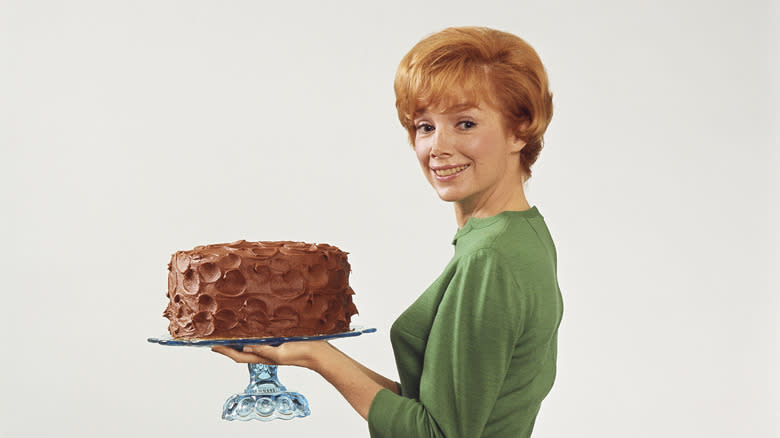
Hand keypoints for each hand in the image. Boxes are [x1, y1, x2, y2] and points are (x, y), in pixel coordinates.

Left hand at [211, 340, 329, 370]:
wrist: (319, 352)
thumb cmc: (302, 354)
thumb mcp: (280, 353)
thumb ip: (263, 350)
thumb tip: (245, 347)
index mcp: (264, 357)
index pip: (239, 356)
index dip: (224, 351)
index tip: (212, 345)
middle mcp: (265, 352)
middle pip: (241, 350)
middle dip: (227, 346)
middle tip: (215, 337)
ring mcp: (271, 347)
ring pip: (250, 344)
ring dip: (238, 340)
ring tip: (228, 332)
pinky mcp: (278, 340)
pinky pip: (260, 338)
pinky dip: (251, 334)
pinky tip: (250, 327)